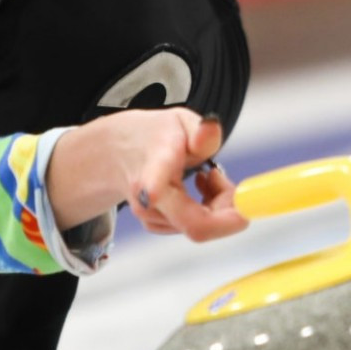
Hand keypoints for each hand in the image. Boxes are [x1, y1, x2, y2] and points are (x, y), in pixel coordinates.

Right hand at [48, 108, 246, 241]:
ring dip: (220, 204)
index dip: (156, 189)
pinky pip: (198, 227)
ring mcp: (150, 216)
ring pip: (203, 227)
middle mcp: (147, 198)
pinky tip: (199, 187)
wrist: (120, 152)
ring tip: (207, 175)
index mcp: (154, 166)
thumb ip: (200, 130)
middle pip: (197, 225)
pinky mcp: (155, 226)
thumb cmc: (155, 136)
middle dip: (230, 207)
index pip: (153, 183)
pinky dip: (210, 210)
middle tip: (226, 176)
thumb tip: (212, 127)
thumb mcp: (181, 122)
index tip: (155, 192)